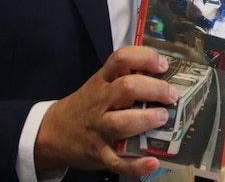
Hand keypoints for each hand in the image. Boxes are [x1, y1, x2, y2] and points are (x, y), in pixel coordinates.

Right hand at [34, 45, 178, 175]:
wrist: (53, 134)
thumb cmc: (88, 105)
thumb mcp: (101, 84)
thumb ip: (127, 77)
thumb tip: (168, 75)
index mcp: (103, 81)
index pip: (121, 59)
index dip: (145, 58)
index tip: (163, 65)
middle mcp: (101, 102)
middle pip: (126, 88)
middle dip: (153, 89)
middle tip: (171, 95)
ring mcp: (99, 129)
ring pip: (120, 123)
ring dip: (145, 120)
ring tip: (162, 119)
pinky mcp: (100, 154)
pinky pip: (117, 161)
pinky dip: (135, 164)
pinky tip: (152, 162)